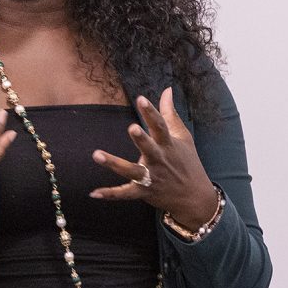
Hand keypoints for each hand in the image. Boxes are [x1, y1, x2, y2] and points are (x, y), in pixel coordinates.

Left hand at [89, 87, 217, 230]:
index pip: (160, 126)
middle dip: (141, 139)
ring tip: (96, 154)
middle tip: (132, 128)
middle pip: (149, 148)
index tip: (141, 99)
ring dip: (115, 164)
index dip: (151, 112)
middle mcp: (159, 160)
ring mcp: (151, 177)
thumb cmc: (187, 162)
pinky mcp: (144, 192)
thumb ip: (170, 113)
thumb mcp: (182, 137)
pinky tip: (93, 193)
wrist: (195, 197)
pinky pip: (125, 193)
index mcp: (168, 145)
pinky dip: (110, 194)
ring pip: (132, 171)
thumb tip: (167, 89)